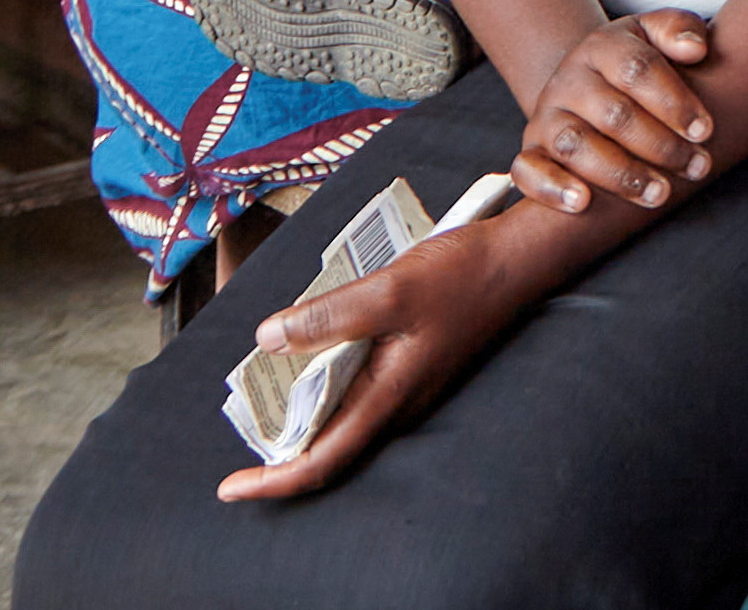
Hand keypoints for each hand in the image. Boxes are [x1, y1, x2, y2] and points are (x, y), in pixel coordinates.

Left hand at [210, 204, 555, 503]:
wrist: (517, 258)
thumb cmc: (462, 274)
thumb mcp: (390, 288)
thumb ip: (329, 315)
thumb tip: (267, 339)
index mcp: (389, 395)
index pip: (322, 460)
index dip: (273, 481)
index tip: (230, 488)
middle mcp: (397, 401)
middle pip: (328, 447)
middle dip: (278, 452)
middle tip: (238, 430)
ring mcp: (406, 385)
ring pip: (342, 418)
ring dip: (301, 416)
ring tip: (263, 395)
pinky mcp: (411, 363)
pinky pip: (357, 390)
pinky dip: (323, 385)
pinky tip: (308, 356)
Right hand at [511, 10, 720, 218]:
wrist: (583, 85)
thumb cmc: (633, 65)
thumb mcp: (653, 36)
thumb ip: (678, 29)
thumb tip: (695, 49)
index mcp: (601, 46)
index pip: (636, 69)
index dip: (674, 101)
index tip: (705, 130)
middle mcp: (568, 80)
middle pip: (613, 113)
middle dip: (660, 145)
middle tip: (697, 167)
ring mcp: (545, 117)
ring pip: (576, 145)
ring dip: (621, 174)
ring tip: (659, 193)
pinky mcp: (530, 151)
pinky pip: (527, 170)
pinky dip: (552, 188)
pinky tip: (583, 203)